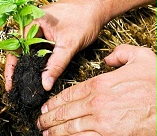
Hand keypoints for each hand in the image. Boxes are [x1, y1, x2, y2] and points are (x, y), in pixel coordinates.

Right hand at [4, 0, 107, 90]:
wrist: (98, 7)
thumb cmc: (84, 18)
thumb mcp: (69, 45)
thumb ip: (56, 66)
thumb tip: (45, 84)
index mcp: (33, 23)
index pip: (16, 48)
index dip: (11, 68)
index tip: (10, 83)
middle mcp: (33, 25)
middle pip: (20, 50)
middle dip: (18, 68)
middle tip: (16, 86)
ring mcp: (40, 28)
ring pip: (30, 50)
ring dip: (29, 64)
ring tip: (26, 80)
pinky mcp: (48, 32)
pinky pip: (38, 47)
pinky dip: (38, 59)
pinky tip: (39, 69)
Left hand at [37, 44, 156, 135]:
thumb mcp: (142, 58)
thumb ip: (121, 53)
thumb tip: (108, 58)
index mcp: (100, 84)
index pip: (69, 94)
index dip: (54, 102)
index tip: (46, 107)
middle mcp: (96, 102)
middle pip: (65, 112)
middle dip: (49, 118)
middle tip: (40, 122)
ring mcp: (101, 121)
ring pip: (70, 127)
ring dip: (55, 131)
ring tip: (45, 132)